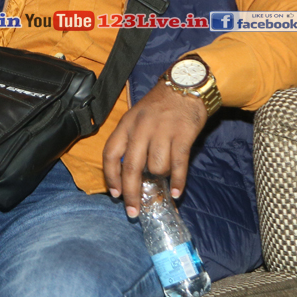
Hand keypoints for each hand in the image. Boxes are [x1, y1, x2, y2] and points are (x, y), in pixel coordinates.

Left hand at [102, 81, 208, 217]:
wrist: (186, 85)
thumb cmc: (160, 105)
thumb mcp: (137, 116)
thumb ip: (131, 141)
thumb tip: (129, 176)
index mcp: (127, 124)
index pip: (111, 153)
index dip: (111, 177)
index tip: (115, 194)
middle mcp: (141, 128)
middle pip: (131, 167)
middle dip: (131, 194)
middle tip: (133, 211)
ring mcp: (162, 131)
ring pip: (156, 167)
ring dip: (160, 178)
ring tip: (164, 178)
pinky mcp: (182, 135)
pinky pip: (178, 165)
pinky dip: (178, 181)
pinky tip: (178, 192)